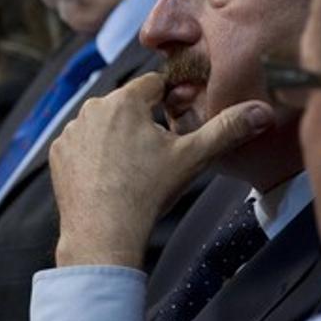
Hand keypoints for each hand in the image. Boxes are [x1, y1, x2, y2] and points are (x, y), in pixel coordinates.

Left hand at [49, 72, 273, 267]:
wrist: (103, 235)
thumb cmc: (147, 193)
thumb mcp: (193, 158)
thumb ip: (227, 129)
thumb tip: (262, 111)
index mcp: (125, 100)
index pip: (154, 84)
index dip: (170, 101)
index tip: (177, 124)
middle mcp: (92, 108)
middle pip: (128, 104)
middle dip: (143, 121)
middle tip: (157, 154)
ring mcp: (71, 131)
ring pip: (104, 124)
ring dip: (118, 137)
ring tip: (133, 169)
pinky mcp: (59, 153)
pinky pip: (83, 144)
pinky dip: (95, 155)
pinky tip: (110, 176)